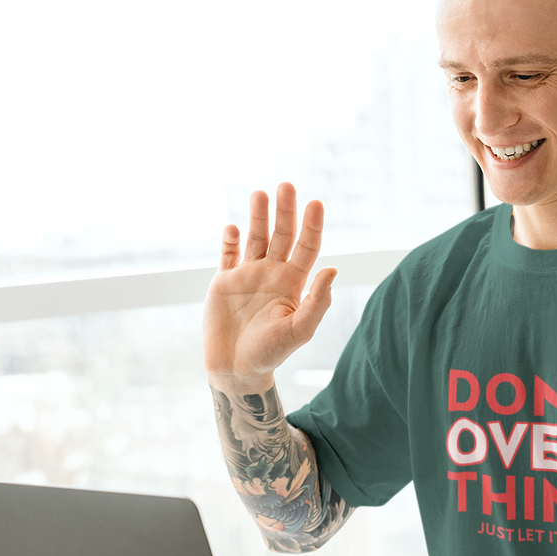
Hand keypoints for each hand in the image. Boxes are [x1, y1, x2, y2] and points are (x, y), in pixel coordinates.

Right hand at [203, 185, 335, 387]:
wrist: (236, 370)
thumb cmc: (271, 354)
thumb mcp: (299, 330)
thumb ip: (317, 301)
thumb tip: (332, 269)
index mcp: (293, 283)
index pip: (307, 247)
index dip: (312, 225)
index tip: (316, 202)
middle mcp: (272, 274)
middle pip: (282, 235)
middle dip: (285, 211)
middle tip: (286, 185)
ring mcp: (247, 276)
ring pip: (255, 238)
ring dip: (258, 216)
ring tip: (260, 193)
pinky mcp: (224, 282)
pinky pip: (227, 255)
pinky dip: (229, 240)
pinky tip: (233, 228)